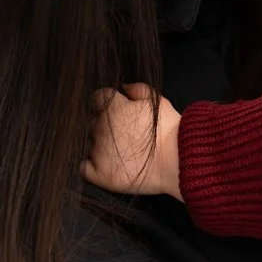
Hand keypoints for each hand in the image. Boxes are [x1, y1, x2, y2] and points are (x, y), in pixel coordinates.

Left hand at [83, 83, 181, 198]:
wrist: (177, 161)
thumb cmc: (170, 130)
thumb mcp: (157, 102)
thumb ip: (138, 89)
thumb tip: (123, 86)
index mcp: (112, 108)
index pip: (97, 99)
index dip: (107, 104)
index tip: (116, 112)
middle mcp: (100, 128)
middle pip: (92, 122)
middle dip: (103, 125)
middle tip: (121, 134)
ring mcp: (98, 151)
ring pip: (88, 143)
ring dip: (98, 144)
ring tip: (118, 151)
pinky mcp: (99, 174)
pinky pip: (84, 167)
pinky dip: (90, 165)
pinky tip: (105, 164)